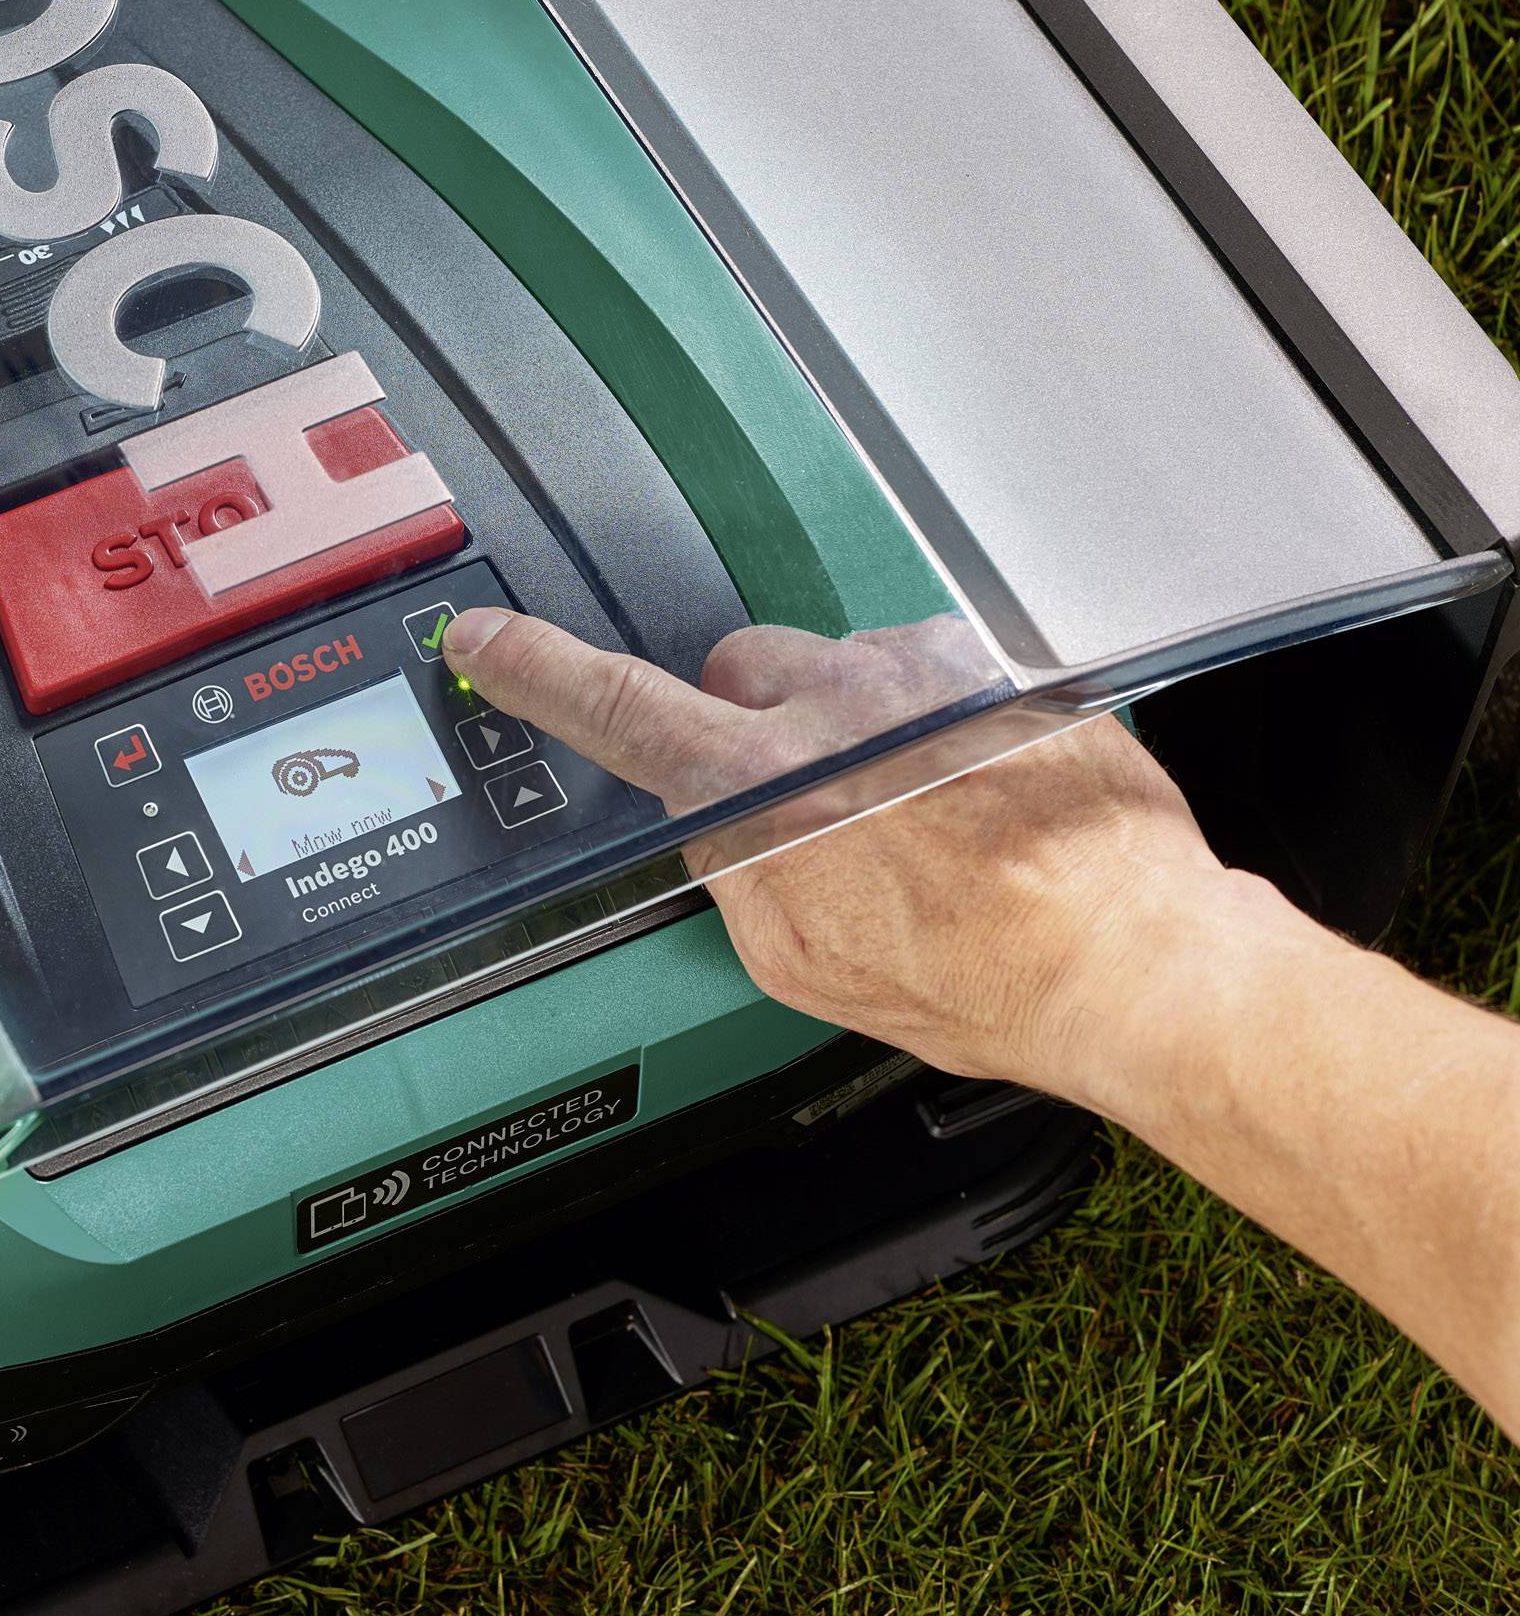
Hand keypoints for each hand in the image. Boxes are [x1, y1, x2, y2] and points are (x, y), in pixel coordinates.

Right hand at [438, 607, 1261, 1091]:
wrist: (1129, 958)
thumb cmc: (981, 977)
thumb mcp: (800, 963)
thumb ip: (734, 872)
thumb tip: (725, 829)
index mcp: (766, 783)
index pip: (616, 706)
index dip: (536, 669)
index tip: (486, 637)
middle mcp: (839, 704)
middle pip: (737, 667)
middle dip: (750, 721)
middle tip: (800, 799)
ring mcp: (927, 673)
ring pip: (840, 668)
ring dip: (852, 724)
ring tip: (913, 814)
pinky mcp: (998, 667)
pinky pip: (929, 674)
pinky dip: (931, 723)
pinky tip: (969, 794)